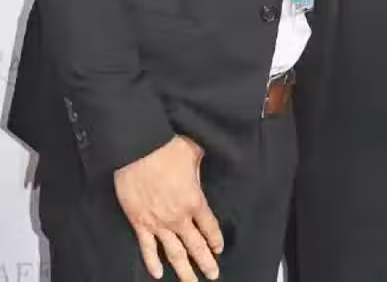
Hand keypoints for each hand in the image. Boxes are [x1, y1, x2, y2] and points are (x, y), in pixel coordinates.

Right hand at [114, 135, 223, 280]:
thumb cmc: (166, 148)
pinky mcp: (139, 223)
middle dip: (206, 262)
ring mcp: (158, 223)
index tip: (218, 248)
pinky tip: (157, 274)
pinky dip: (152, 262)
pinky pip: (147, 248)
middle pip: (195, 246)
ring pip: (174, 253)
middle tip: (213, 276)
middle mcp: (178, 217)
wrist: (137, 149)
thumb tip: (204, 161)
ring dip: (184, 271)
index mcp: (194, 200)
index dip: (215, 239)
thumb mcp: (193, 152)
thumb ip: (200, 165)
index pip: (209, 226)